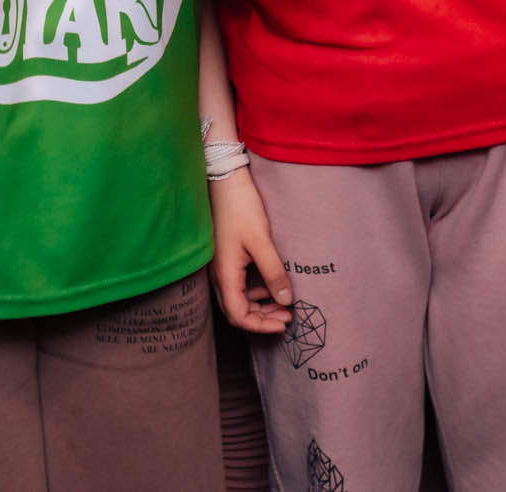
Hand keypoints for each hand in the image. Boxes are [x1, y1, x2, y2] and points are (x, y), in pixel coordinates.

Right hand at [207, 167, 293, 334]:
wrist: (224, 180)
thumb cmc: (240, 207)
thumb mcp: (262, 241)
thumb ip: (274, 272)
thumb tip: (286, 300)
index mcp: (225, 273)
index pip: (238, 316)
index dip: (261, 325)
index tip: (284, 322)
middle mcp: (218, 274)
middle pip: (236, 311)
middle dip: (262, 318)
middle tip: (287, 316)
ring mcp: (219, 266)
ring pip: (237, 299)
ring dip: (259, 306)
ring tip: (282, 302)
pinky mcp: (224, 257)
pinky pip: (237, 286)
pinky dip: (254, 292)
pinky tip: (268, 284)